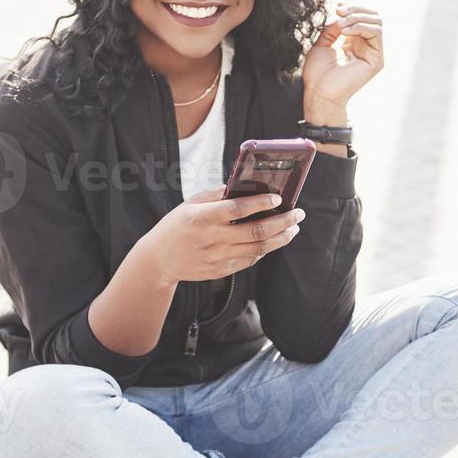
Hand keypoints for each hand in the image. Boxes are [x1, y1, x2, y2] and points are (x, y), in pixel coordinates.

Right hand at [139, 187, 305, 287]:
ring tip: (294, 228)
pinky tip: (275, 240)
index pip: (238, 209)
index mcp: (203, 218)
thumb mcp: (190, 204)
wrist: (158, 260)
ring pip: (258, 249)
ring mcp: (218, 258)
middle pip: (256, 232)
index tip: (278, 198)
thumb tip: (244, 186)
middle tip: (298, 214)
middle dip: (283, 222)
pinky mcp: (222, 270)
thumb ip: (216, 195)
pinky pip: (250, 259)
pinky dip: (265, 249)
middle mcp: (213, 239)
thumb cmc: (176, 225)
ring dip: (281, 238)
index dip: (260, 203)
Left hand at [303, 2, 383, 110]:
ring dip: (357, 18)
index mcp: (355, 43)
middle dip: (355, 10)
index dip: (352, 8)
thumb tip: (341, 13)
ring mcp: (373, 53)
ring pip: (376, 22)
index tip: (336, 6)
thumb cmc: (318, 74)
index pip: (362, 18)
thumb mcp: (323, 43)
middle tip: (338, 12)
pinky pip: (376, 33)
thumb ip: (333, 28)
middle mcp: (367, 47)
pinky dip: (360, 27)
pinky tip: (344, 32)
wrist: (319, 93)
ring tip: (340, 25)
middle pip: (372, 17)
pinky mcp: (376, 60)